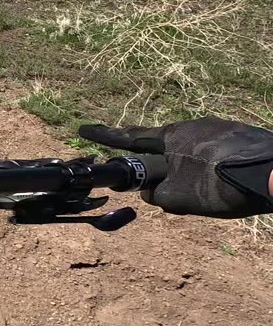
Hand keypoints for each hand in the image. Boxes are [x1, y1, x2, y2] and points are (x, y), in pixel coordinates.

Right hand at [79, 117, 272, 218]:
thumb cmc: (221, 185)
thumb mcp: (181, 199)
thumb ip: (158, 195)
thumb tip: (150, 193)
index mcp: (171, 137)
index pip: (130, 138)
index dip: (105, 136)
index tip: (84, 129)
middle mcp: (192, 126)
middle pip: (163, 144)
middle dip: (154, 157)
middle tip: (148, 166)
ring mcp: (219, 128)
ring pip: (191, 149)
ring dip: (188, 165)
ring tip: (203, 188)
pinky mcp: (240, 136)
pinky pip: (214, 151)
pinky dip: (211, 165)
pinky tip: (222, 181)